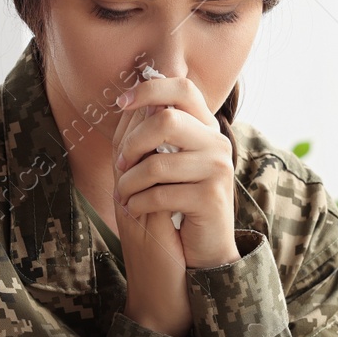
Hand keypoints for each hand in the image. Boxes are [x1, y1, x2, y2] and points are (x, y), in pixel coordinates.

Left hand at [111, 74, 239, 335]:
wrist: (201, 248)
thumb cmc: (177, 201)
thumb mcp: (165, 162)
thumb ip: (154, 131)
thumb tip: (131, 96)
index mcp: (206, 128)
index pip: (183, 88)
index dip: (149, 89)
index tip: (121, 102)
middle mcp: (217, 143)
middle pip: (165, 120)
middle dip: (131, 143)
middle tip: (120, 167)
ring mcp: (217, 169)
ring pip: (156, 162)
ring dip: (128, 182)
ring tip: (123, 195)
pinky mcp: (210, 198)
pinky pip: (160, 193)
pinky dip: (138, 203)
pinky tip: (136, 209)